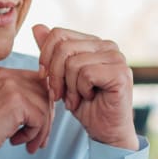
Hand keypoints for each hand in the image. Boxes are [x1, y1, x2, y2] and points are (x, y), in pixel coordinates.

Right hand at [0, 67, 54, 158]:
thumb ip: (20, 99)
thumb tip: (51, 104)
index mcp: (2, 73)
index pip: (38, 83)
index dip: (42, 105)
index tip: (37, 124)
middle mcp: (7, 75)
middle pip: (46, 93)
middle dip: (46, 119)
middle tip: (38, 139)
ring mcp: (11, 87)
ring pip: (46, 107)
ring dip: (40, 130)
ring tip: (27, 143)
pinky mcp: (16, 102)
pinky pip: (40, 119)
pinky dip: (33, 135)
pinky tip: (16, 141)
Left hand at [33, 24, 137, 150]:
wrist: (105, 131)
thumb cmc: (85, 105)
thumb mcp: (61, 78)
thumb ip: (52, 53)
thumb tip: (37, 27)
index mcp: (93, 43)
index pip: (58, 34)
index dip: (45, 57)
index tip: (44, 78)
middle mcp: (107, 46)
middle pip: (63, 48)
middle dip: (55, 76)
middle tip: (59, 95)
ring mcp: (116, 58)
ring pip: (73, 62)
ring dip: (69, 87)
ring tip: (76, 99)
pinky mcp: (121, 73)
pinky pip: (86, 74)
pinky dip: (81, 90)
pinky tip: (89, 98)